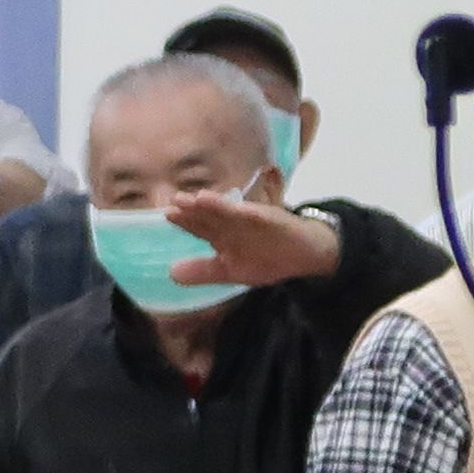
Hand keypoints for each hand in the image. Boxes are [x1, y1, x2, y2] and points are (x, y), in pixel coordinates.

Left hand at [162, 190, 339, 289]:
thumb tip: (171, 274)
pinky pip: (257, 216)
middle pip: (211, 215)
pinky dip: (245, 212)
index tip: (168, 214)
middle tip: (175, 201)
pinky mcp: (272, 220)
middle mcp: (234, 223)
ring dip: (215, 205)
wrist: (305, 254)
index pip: (200, 226)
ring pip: (231, 211)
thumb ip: (203, 271)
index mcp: (223, 234)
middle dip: (195, 209)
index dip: (185, 221)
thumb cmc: (266, 258)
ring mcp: (252, 219)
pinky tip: (235, 208)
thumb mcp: (230, 270)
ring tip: (197, 198)